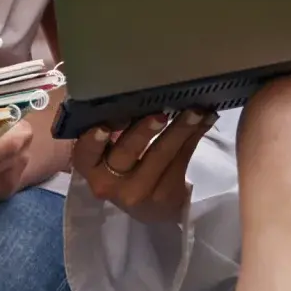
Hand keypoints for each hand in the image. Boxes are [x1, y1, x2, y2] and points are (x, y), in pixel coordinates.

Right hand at [75, 110, 215, 220]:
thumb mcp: (107, 150)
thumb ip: (111, 123)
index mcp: (90, 166)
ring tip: (195, 111)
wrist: (147, 206)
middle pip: (126, 154)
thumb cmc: (122, 163)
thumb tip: (128, 84)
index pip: (85, 153)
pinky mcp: (166, 195)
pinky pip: (182, 159)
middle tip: (159, 114)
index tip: (102, 127)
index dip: (93, 142)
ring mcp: (139, 192)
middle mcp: (110, 182)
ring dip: (180, 130)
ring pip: (160, 156)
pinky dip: (195, 136)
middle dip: (143, 132)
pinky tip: (205, 119)